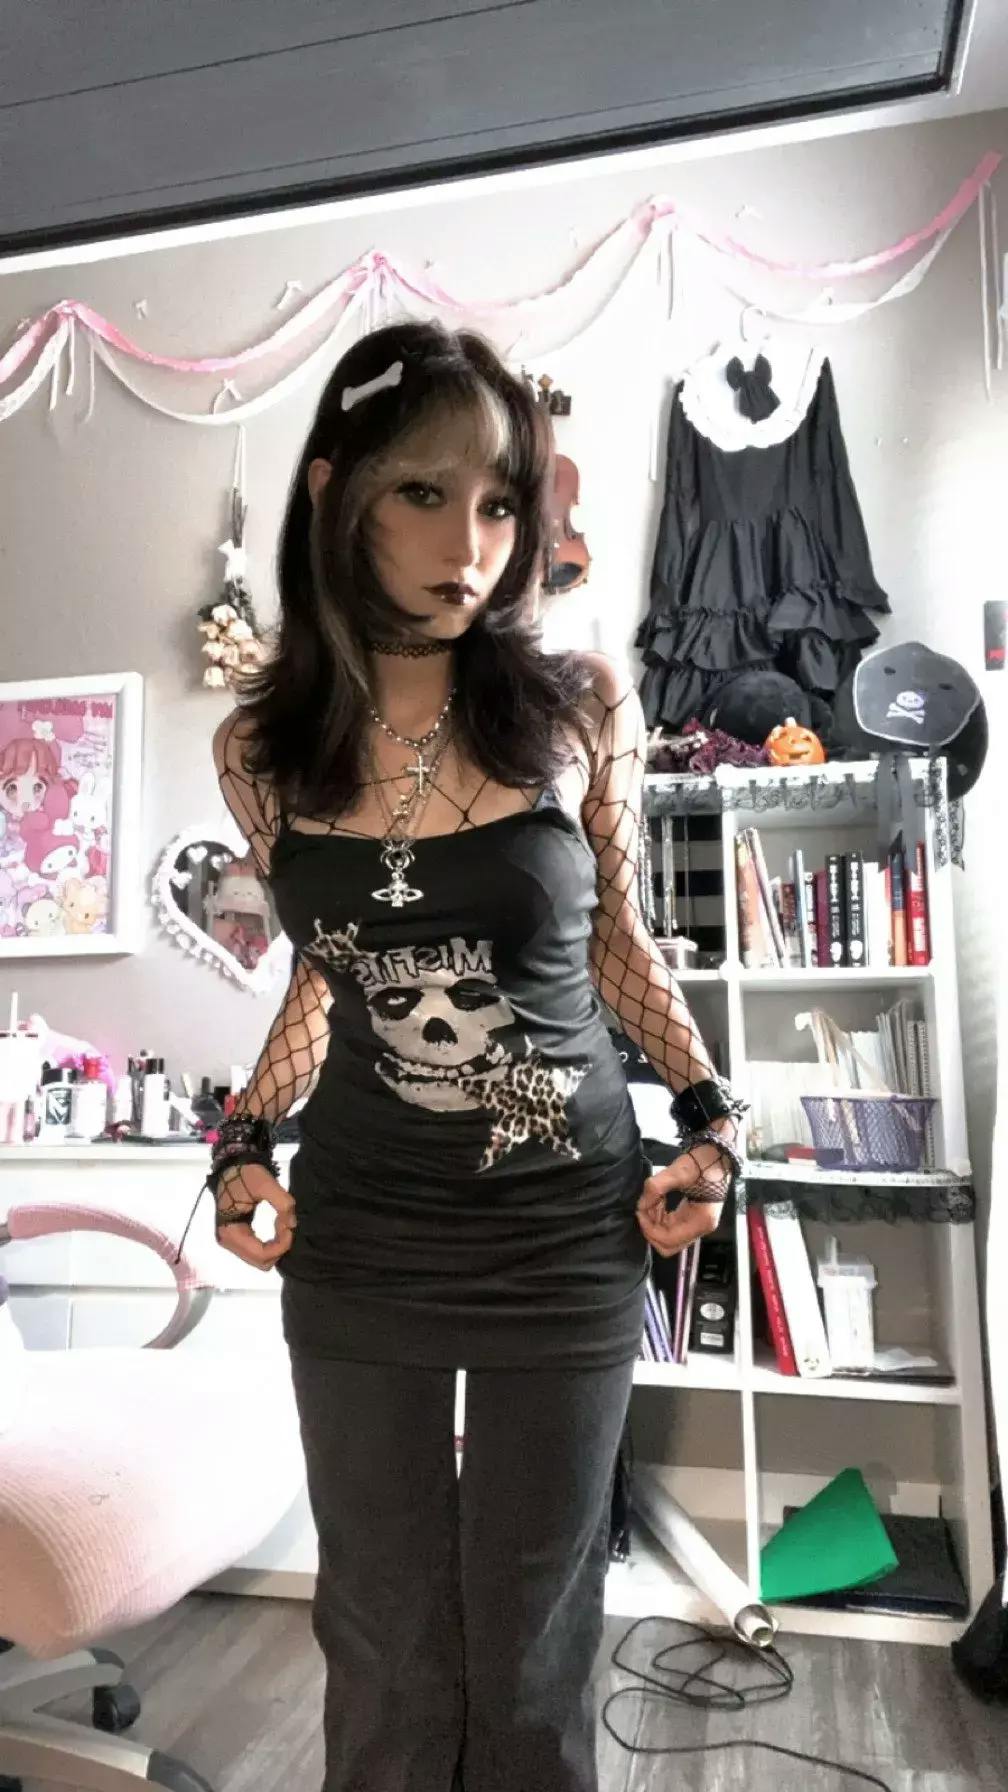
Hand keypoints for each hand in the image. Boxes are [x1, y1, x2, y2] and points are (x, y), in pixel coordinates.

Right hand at [213, 1161, 296, 1271]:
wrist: (232, 1167)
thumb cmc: (246, 1175)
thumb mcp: (266, 1184)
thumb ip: (282, 1203)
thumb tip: (292, 1224)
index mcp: (231, 1232)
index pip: (261, 1255)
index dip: (281, 1245)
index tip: (289, 1225)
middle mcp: (228, 1242)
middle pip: (261, 1262)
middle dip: (279, 1246)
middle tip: (286, 1223)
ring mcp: (232, 1242)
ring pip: (261, 1259)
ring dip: (276, 1245)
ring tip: (281, 1222)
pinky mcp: (238, 1238)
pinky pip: (258, 1251)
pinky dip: (271, 1243)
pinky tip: (276, 1225)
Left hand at [635, 1141, 729, 1258]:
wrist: (717, 1153)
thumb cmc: (702, 1162)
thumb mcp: (679, 1171)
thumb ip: (657, 1187)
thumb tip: (641, 1204)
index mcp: (700, 1221)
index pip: (668, 1240)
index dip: (649, 1229)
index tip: (640, 1210)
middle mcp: (700, 1228)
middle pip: (668, 1245)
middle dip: (651, 1228)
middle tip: (645, 1207)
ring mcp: (697, 1224)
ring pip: (668, 1237)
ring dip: (655, 1222)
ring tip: (653, 1199)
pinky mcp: (692, 1218)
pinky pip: (671, 1227)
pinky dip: (660, 1217)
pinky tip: (659, 1200)